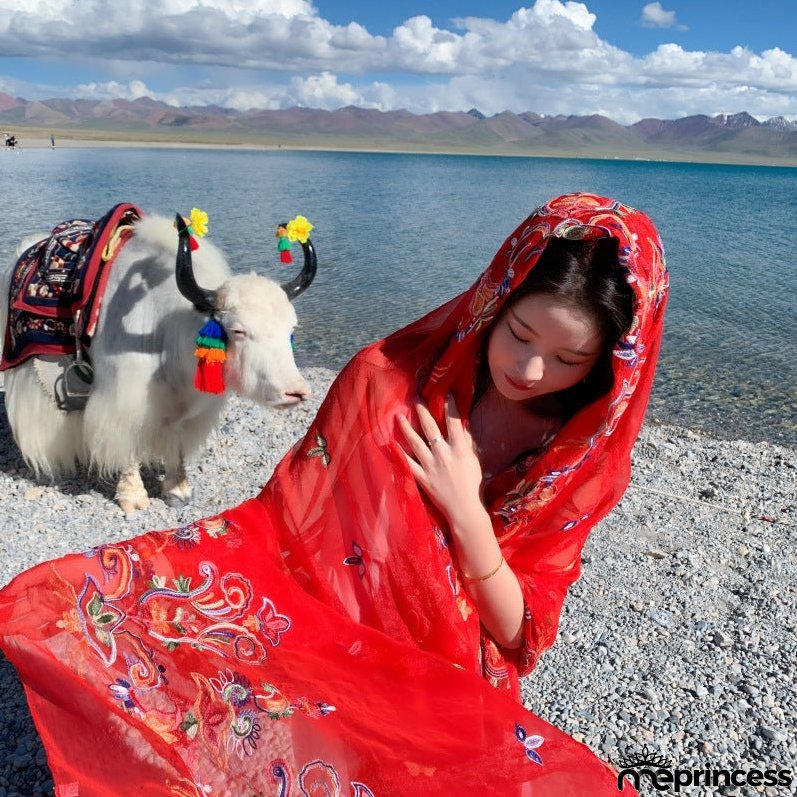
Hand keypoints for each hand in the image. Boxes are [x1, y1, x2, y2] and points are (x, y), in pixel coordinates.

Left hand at [396, 393, 484, 524]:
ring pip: (415, 442)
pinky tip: (391, 443)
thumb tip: (462, 425)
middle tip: (416, 398)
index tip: (445, 393)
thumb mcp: (474, 460)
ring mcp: (430, 465)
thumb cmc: (473, 485)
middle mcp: (443, 454)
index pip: (453, 422)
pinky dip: (399, 453)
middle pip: (430, 428)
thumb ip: (467, 442)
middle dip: (422, 411)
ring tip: (398, 416)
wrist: (464, 509)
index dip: (449, 406)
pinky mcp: (421, 477)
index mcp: (460, 449)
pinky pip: (408, 463)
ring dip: (406, 428)